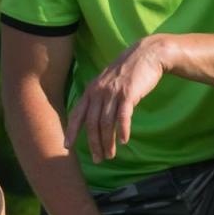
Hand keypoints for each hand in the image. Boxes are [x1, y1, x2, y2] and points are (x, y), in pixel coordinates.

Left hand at [63, 37, 168, 162]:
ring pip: (106, 123)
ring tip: (110, 155)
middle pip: (91, 123)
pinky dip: (122, 130)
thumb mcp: (107, 82)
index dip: (71, 131)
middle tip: (97, 159)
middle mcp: (98, 92)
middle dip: (93, 144)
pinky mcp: (128, 94)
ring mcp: (113, 93)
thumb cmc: (127, 72)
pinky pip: (123, 116)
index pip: (77, 114)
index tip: (67, 146)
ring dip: (107, 142)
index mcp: (91, 90)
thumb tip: (94, 116)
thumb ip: (99, 97)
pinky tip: (124, 141)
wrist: (146, 54)